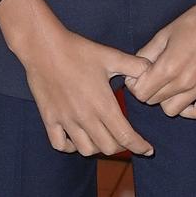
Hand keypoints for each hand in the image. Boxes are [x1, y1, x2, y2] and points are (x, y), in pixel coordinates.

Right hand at [0, 0, 154, 157]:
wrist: (43, 47)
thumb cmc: (78, 50)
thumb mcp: (110, 55)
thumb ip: (135, 65)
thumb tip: (152, 70)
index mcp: (103, 105)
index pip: (126, 136)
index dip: (140, 146)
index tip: (148, 149)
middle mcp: (85, 117)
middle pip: (108, 148)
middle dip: (121, 146)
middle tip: (124, 138)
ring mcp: (65, 120)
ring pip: (85, 150)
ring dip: (98, 148)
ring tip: (102, 138)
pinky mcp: (49, 118)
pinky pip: (60, 144)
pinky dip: (70, 146)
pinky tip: (76, 138)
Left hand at [129, 0, 195, 119]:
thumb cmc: (193, 22)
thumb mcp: (163, 34)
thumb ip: (146, 54)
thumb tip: (134, 69)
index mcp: (168, 67)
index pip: (140, 93)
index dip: (134, 85)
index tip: (139, 76)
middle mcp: (184, 82)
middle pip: (153, 101)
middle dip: (148, 90)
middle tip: (153, 76)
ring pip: (172, 110)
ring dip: (165, 100)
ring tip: (169, 85)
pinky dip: (188, 110)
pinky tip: (185, 97)